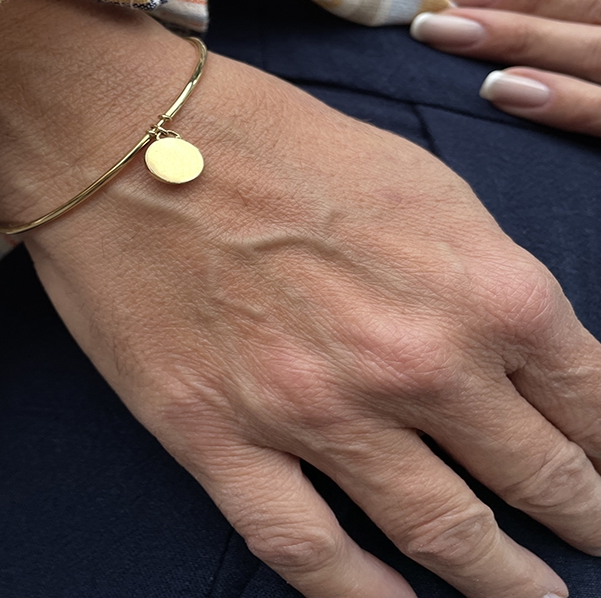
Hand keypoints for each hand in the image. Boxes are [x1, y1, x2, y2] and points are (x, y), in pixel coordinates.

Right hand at [0, 0, 600, 597]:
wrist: (136, 137)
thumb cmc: (278, 140)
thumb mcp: (421, 185)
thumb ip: (485, 274)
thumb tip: (526, 347)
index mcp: (482, 288)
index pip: (594, 402)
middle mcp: (415, 364)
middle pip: (538, 481)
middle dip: (584, 518)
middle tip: (597, 539)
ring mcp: (315, 412)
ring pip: (441, 536)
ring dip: (502, 582)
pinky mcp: (220, 436)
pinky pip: (307, 550)